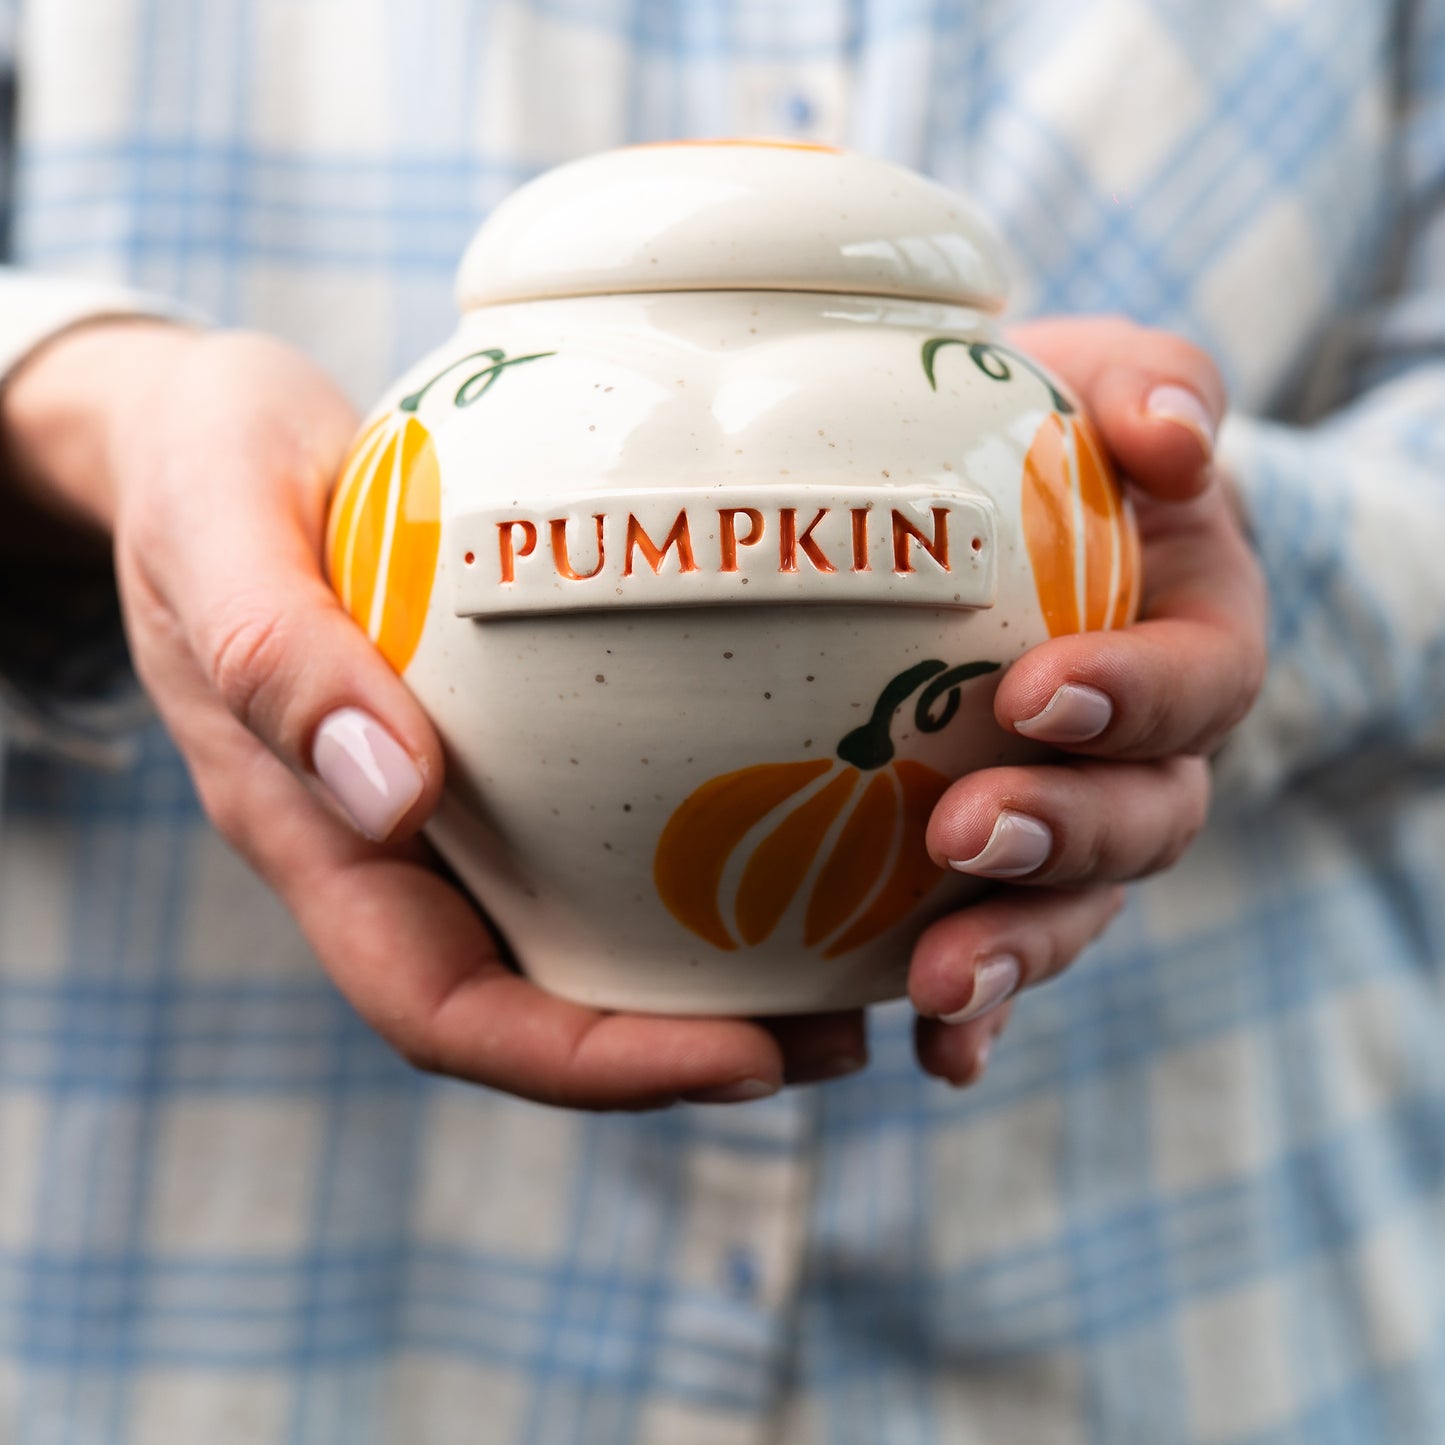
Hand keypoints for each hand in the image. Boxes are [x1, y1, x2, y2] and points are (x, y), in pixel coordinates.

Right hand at [2, 323, 864, 1108]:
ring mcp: (448, 801)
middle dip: (685, 1046)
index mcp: (316, 840)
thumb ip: (276, 656)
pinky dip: (697, 850)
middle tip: (839, 1033)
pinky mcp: (497, 740)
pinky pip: (597, 822)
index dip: (587, 1065)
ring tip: (855, 959)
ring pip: (582, 929)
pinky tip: (800, 821)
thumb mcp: (216, 533)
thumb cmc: (202, 472)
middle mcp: (393, 848)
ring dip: (713, 970)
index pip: (446, 1009)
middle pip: (541, 1003)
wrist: (204, 434)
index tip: (741, 1057)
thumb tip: (394, 791)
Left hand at [908, 317, 1266, 1083]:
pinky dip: (981, 1016)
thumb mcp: (1098, 382)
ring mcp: (1084, 830)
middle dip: (1065, 836)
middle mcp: (1152, 755)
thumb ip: (1152, 387)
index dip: (1132, 698)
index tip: (1037, 692)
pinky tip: (935, 1054)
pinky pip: (1008, 959)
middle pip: (1145, 823)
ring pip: (1079, 912)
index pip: (1193, 683)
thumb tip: (1169, 439)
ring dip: (1017, 950)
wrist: (997, 517)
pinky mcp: (1006, 879)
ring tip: (936, 983)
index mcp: (1191, 641)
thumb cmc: (1049, 444)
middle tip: (968, 834)